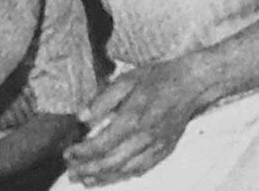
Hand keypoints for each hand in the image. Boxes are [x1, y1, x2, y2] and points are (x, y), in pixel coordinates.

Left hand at [64, 58, 203, 186]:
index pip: (100, 145)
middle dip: (87, 170)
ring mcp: (155, 147)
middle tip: (71, 173)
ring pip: (124, 171)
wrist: (191, 84)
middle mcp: (143, 137)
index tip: (68, 153)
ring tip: (85, 180)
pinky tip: (111, 176)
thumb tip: (82, 118)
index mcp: (132, 118)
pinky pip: (140, 170)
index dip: (82, 153)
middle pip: (110, 163)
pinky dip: (122, 176)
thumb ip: (103, 99)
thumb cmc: (158, 78)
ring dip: (102, 178)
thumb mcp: (127, 79)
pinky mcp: (163, 151)